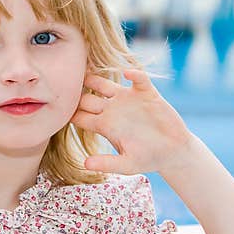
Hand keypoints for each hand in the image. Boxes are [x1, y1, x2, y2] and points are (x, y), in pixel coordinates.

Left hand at [71, 68, 194, 174]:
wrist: (173, 152)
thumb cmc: (148, 159)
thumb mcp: (127, 164)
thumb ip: (107, 163)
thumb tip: (85, 164)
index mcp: (104, 126)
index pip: (79, 116)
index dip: (68, 112)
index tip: (59, 108)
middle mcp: (112, 110)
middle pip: (86, 97)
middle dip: (76, 92)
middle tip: (64, 84)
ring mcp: (128, 100)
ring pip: (105, 83)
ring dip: (96, 77)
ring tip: (88, 69)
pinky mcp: (146, 94)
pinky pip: (138, 79)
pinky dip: (134, 74)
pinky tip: (128, 73)